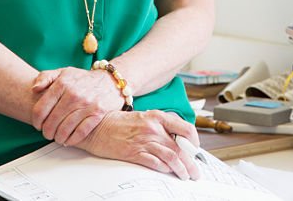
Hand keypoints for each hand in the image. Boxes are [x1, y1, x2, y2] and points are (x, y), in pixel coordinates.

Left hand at [30, 67, 124, 145]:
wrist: (110, 81)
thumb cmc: (83, 79)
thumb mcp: (63, 72)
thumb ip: (45, 77)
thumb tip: (34, 89)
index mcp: (62, 84)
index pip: (41, 109)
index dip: (36, 121)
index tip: (38, 125)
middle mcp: (74, 94)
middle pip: (51, 122)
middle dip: (47, 132)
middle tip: (48, 133)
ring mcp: (86, 105)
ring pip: (64, 129)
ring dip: (58, 138)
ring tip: (57, 137)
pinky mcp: (97, 114)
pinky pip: (81, 132)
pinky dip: (72, 139)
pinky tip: (68, 140)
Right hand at [77, 110, 201, 180]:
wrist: (97, 126)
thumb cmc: (119, 123)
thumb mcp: (144, 117)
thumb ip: (160, 127)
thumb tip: (176, 141)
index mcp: (157, 117)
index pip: (185, 128)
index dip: (194, 141)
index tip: (195, 149)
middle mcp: (153, 128)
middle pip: (180, 147)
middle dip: (191, 162)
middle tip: (195, 171)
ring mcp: (144, 141)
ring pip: (171, 157)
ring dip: (181, 169)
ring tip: (185, 176)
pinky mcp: (134, 153)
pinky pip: (155, 163)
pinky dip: (164, 169)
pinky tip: (168, 172)